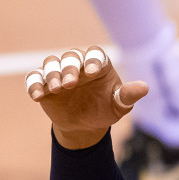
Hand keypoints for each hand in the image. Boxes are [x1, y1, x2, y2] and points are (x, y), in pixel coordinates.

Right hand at [23, 46, 147, 148]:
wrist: (85, 125)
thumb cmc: (105, 109)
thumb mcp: (119, 105)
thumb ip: (128, 95)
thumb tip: (144, 88)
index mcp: (98, 65)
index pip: (95, 54)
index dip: (93, 60)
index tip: (93, 72)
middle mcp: (78, 64)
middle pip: (71, 56)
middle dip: (69, 68)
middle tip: (70, 84)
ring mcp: (59, 73)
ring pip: (51, 64)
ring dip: (52, 74)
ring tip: (56, 89)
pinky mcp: (43, 84)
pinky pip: (34, 78)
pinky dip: (34, 84)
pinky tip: (37, 96)